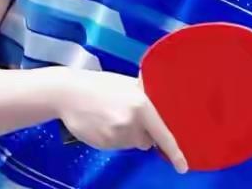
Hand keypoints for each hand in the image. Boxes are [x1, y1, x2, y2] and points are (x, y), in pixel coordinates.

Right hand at [56, 69, 186, 172]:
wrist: (68, 93)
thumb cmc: (101, 85)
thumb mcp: (129, 84)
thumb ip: (146, 96)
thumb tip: (164, 105)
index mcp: (142, 106)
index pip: (163, 134)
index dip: (175, 152)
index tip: (183, 167)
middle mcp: (131, 123)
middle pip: (147, 140)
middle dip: (142, 132)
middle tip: (128, 114)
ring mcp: (115, 136)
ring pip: (131, 143)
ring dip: (127, 134)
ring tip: (112, 116)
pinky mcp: (102, 144)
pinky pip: (116, 146)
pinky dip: (113, 138)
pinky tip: (103, 123)